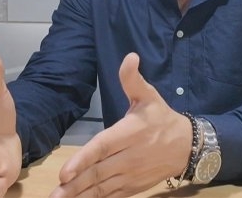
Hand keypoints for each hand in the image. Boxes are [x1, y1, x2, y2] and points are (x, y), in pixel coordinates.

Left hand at [51, 52, 192, 196]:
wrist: (187, 146)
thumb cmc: (162, 119)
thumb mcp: (149, 96)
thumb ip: (133, 79)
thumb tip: (130, 57)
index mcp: (130, 133)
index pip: (102, 147)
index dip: (83, 160)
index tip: (65, 173)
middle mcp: (129, 157)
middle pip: (98, 173)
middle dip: (74, 185)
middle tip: (54, 194)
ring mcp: (131, 175)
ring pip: (102, 188)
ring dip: (80, 195)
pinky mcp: (134, 187)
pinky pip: (112, 196)